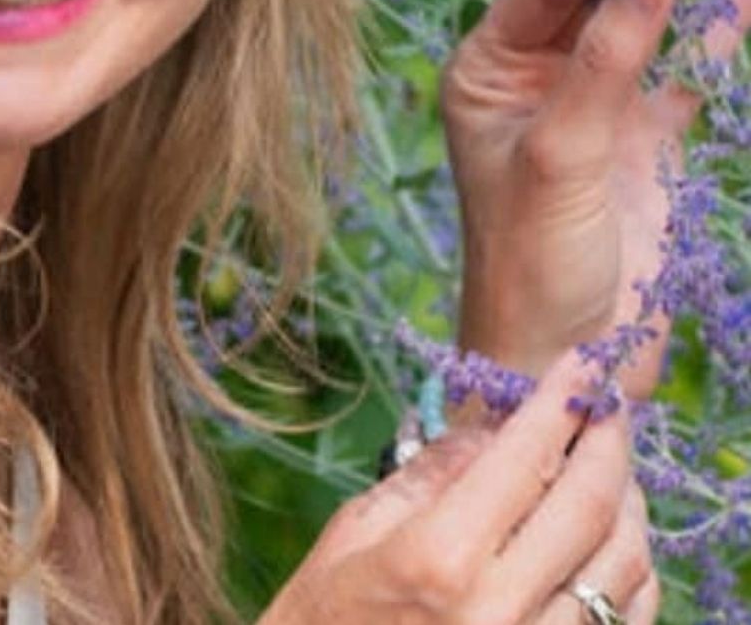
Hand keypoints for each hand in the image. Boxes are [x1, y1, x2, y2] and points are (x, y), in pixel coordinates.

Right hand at [259, 354, 657, 623]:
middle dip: (608, 440)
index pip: (525, 459)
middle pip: (589, 506)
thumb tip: (493, 425)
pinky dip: (634, 569)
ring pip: (623, 564)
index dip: (560, 401)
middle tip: (609, 402)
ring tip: (612, 464)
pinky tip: (616, 536)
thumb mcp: (358, 529)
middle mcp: (499, 611)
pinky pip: (627, 619)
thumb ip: (432, 472)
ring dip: (629, 501)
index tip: (583, 360)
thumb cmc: (325, 616)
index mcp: (440, 559)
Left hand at [442, 0, 750, 397]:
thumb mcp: (562, 152)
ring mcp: (592, 106)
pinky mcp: (642, 140)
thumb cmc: (533, 260)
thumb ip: (607, 60)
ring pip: (642, 26)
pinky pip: (680, 73)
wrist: (566, 362)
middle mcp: (535, 79)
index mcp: (488, 72)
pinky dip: (712, 36)